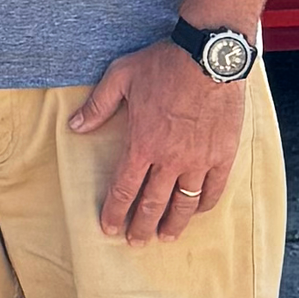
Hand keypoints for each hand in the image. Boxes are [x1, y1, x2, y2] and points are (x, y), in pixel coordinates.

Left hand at [68, 40, 244, 241]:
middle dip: (141, 226)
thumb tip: (75, 126)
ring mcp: (199, 159)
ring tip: (166, 237)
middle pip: (152, 204)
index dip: (115, 212)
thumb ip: (97, 105)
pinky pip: (213, 188)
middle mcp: (170, 159)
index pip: (124, 189)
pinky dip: (203, 204)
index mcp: (142, 144)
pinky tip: (196, 211)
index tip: (109, 227)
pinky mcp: (223, 154)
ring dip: (173, 223)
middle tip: (135, 242)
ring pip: (183, 203)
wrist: (210, 55)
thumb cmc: (164, 63)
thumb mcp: (121, 77)